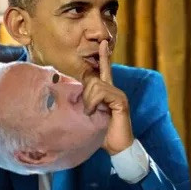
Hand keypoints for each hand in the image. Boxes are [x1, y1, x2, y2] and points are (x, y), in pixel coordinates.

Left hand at [82, 40, 133, 154]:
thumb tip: (69, 97)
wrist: (117, 147)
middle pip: (92, 80)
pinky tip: (95, 112)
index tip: (103, 43)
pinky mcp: (120, 101)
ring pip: (95, 86)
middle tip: (87, 110)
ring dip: (88, 101)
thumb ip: (83, 104)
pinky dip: (93, 103)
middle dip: (85, 94)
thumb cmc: (102, 133)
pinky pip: (101, 93)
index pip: (104, 70)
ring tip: (91, 113)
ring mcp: (118, 95)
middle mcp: (114, 90)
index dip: (104, 57)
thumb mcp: (89, 115)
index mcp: (107, 92)